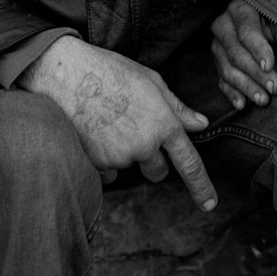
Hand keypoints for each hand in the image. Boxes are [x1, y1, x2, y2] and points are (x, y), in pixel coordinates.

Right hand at [19, 36, 216, 210]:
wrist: (67, 75)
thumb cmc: (111, 71)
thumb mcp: (151, 81)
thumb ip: (178, 107)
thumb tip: (201, 123)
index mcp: (163, 124)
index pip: (189, 164)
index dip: (201, 186)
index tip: (209, 204)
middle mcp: (144, 145)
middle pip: (158, 171)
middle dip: (153, 160)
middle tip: (136, 131)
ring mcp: (119, 157)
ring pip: (130, 167)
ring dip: (126, 154)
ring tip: (110, 122)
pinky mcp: (96, 164)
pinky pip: (108, 172)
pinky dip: (105, 160)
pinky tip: (96, 134)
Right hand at [211, 0, 276, 109]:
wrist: (257, 19)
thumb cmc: (272, 20)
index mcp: (239, 10)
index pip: (246, 32)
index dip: (258, 49)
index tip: (270, 65)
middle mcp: (223, 27)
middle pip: (236, 53)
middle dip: (255, 73)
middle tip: (273, 88)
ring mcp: (217, 46)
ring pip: (227, 69)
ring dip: (246, 87)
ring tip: (263, 100)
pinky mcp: (217, 63)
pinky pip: (221, 80)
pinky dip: (231, 93)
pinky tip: (242, 104)